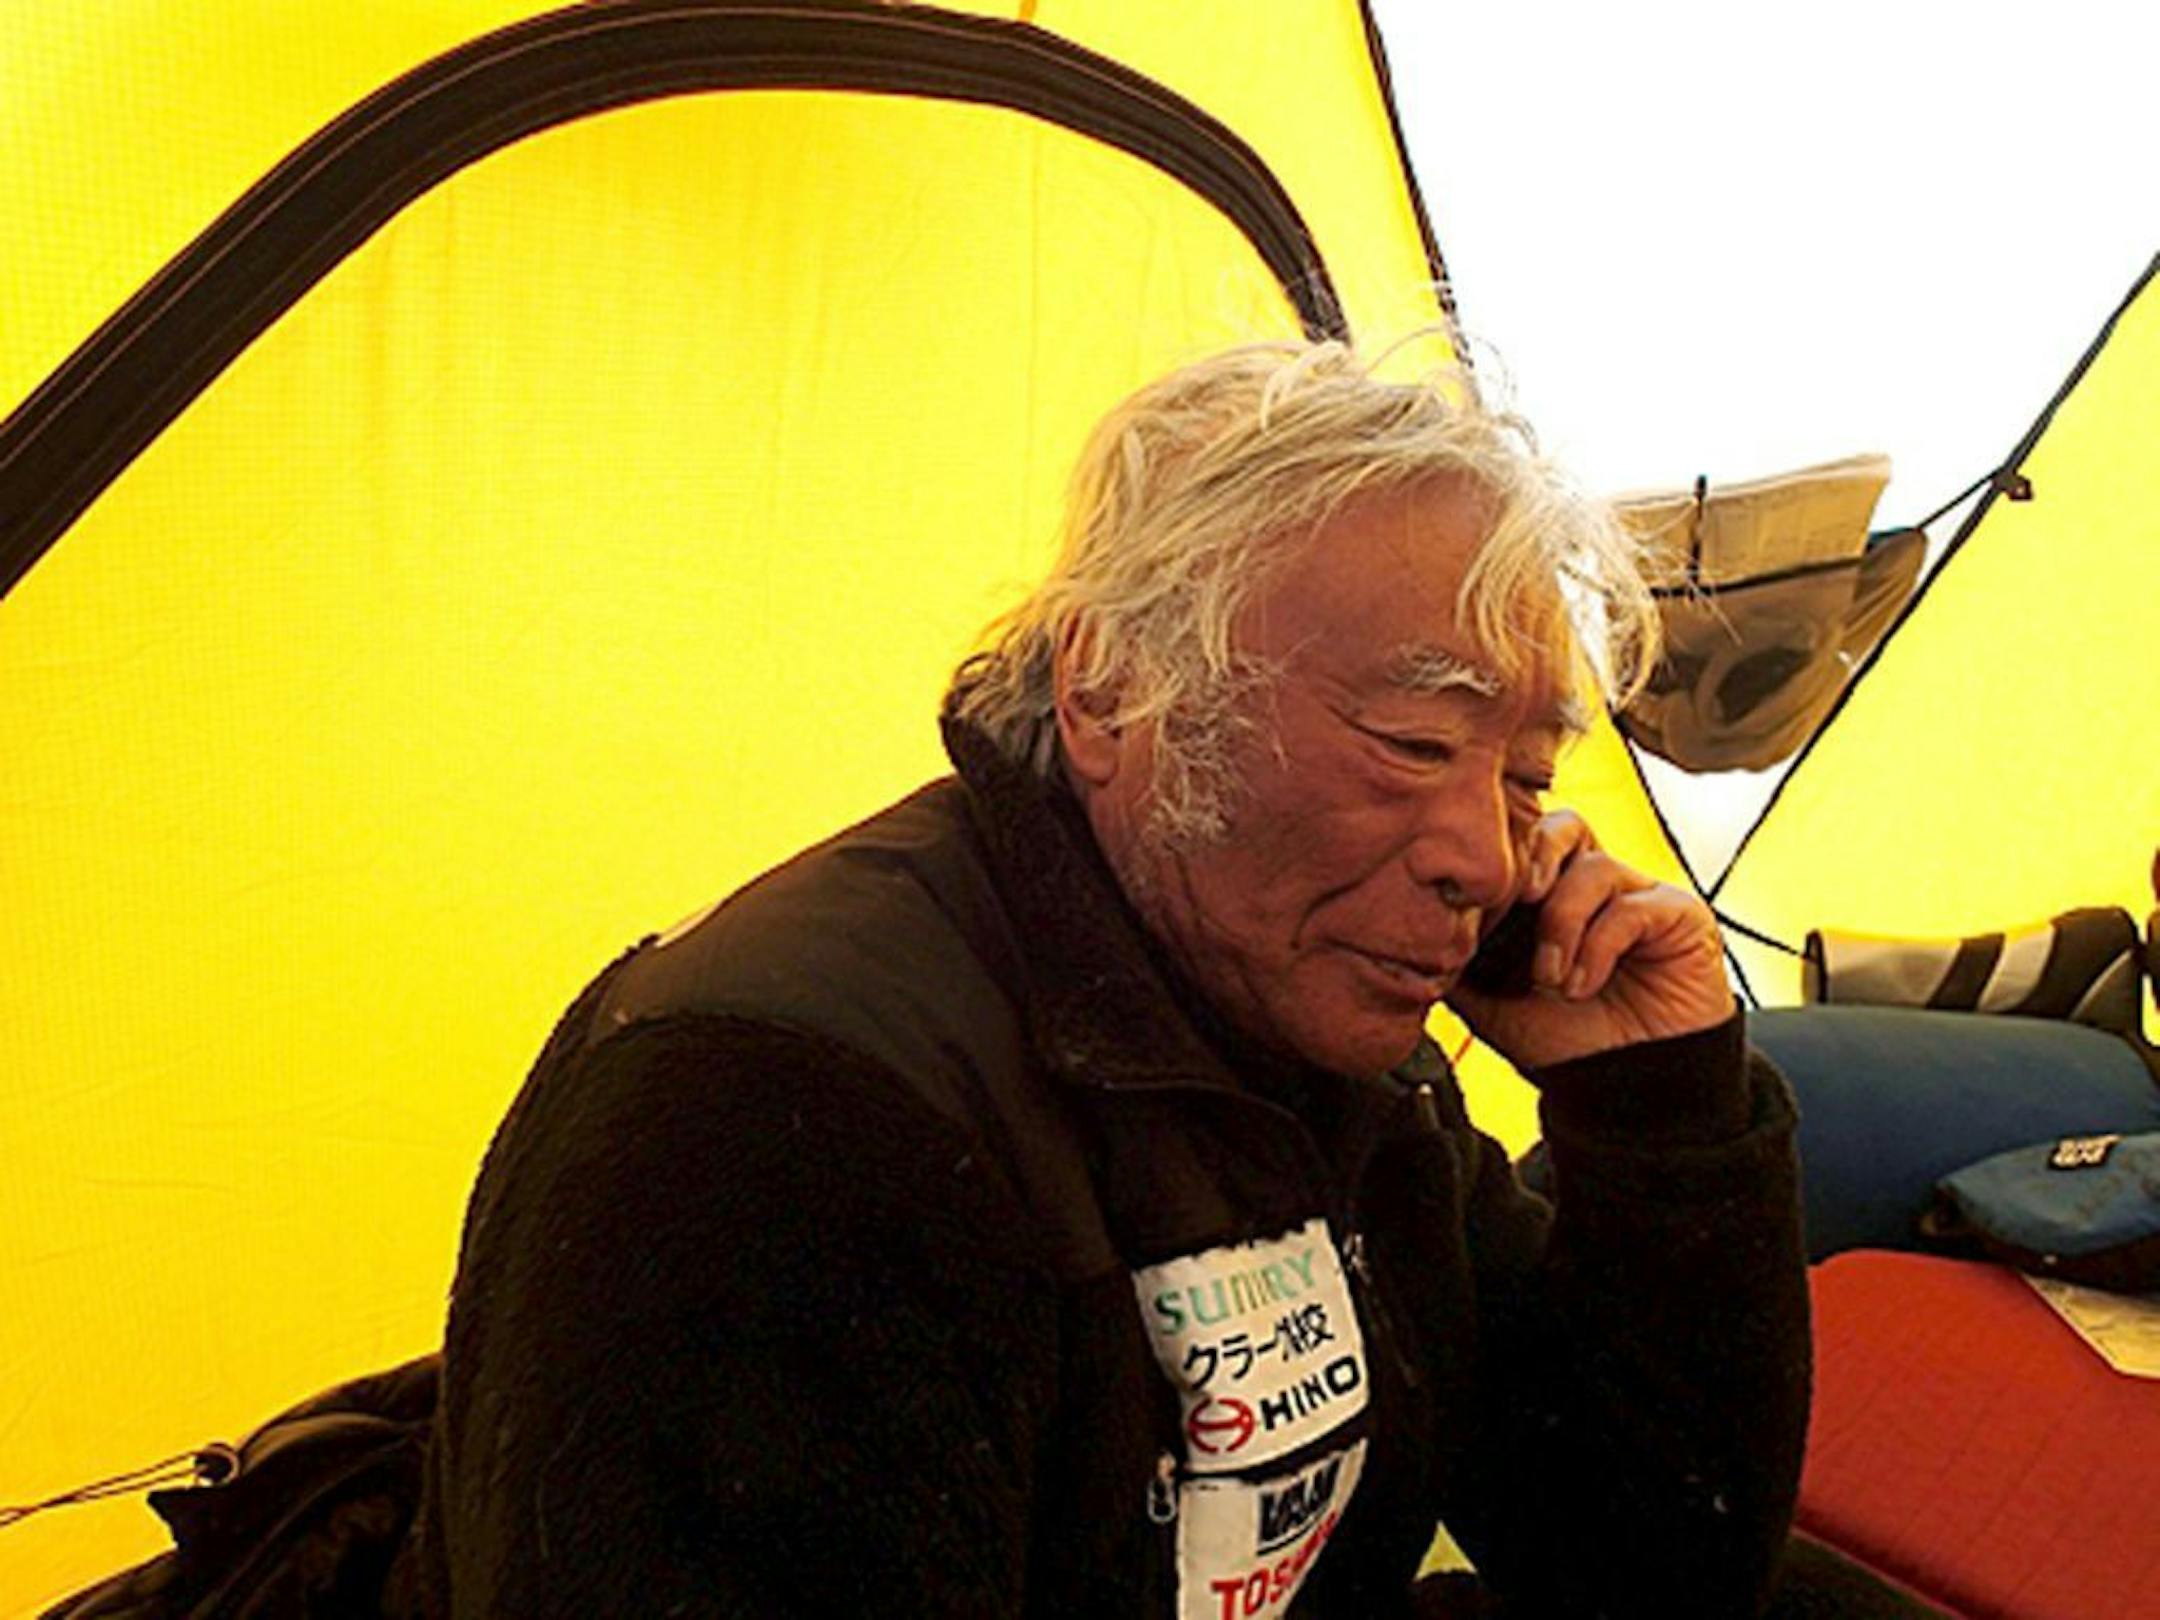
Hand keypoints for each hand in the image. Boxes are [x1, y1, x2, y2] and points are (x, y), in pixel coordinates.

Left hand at [1446, 810, 1732, 1070]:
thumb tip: (1411, 932)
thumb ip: (1459, 956)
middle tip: (1518, 899)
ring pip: (1594, 868)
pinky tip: (1582, 986)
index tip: (1474, 900)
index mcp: (1553, 890)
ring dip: (1562, 923)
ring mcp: (1640, 895)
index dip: (1499, 859)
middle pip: (1564, 826)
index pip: (1526, 839)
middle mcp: (1597, 883)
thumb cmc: (1564, 1038)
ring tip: (1550, 978)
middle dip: (1532, 858)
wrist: (1621, 1087)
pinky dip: (1598, 946)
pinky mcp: (1680, 917)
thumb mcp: (1490, 997)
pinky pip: (1633, 908)